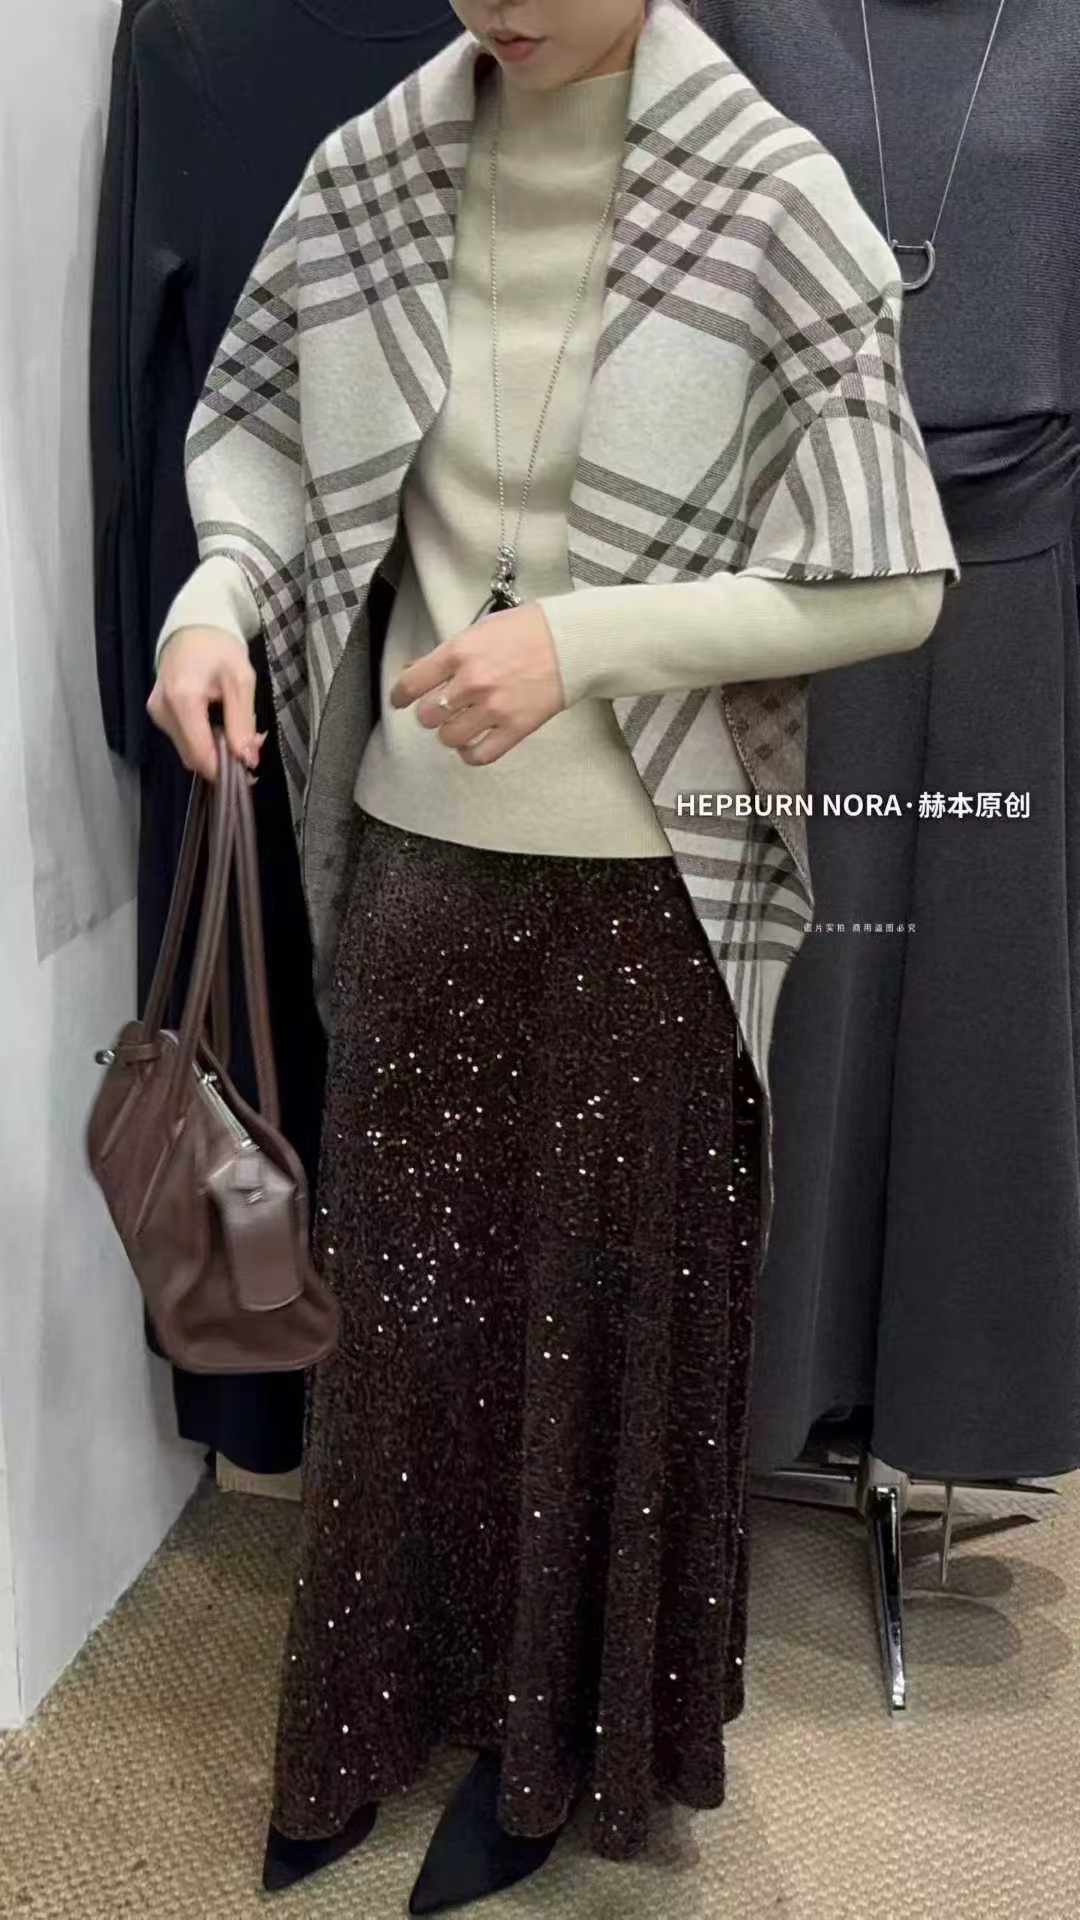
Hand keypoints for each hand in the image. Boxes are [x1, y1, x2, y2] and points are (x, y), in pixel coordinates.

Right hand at [147, 625, 264, 781]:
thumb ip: (242, 722)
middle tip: (249, 744)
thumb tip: (247, 759)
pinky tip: (219, 724)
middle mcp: (163, 710)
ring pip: (188, 750)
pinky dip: (203, 739)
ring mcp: (157, 712)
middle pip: (193, 756)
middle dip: (223, 758)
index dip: (225, 768)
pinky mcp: (158, 713)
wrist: (193, 627)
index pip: (201, 754)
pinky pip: (182, 738)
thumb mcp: (241, 681)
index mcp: (183, 699)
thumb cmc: (220, 648)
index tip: (248, 767)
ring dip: (214, 750)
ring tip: (236, 730)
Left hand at [388, 602, 565, 764]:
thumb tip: (415, 670)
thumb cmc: (528, 630)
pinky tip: (471, 744)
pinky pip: (479, 755)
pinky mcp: (515, 728)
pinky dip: (470, 754)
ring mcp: (494, 707)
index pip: (412, 683)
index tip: (400, 701)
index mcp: (460, 652)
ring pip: (449, 737)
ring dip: (449, 733)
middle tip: (440, 709)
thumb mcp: (480, 630)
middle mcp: (472, 682)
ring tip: (459, 725)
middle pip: (428, 715)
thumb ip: (448, 653)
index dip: (400, 696)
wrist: (572, 643)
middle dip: (430, 713)